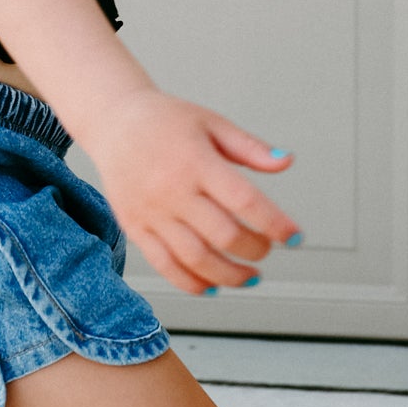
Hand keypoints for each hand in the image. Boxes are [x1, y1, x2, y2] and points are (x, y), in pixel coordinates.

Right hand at [85, 87, 299, 295]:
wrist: (112, 122)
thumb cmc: (165, 121)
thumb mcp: (211, 123)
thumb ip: (250, 147)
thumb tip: (286, 161)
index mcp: (196, 161)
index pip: (244, 200)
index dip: (275, 224)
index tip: (294, 237)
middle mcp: (171, 190)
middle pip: (223, 235)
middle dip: (255, 251)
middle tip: (266, 250)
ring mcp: (151, 212)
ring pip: (195, 259)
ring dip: (230, 276)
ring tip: (249, 277)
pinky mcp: (134, 227)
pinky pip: (165, 265)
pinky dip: (192, 283)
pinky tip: (213, 285)